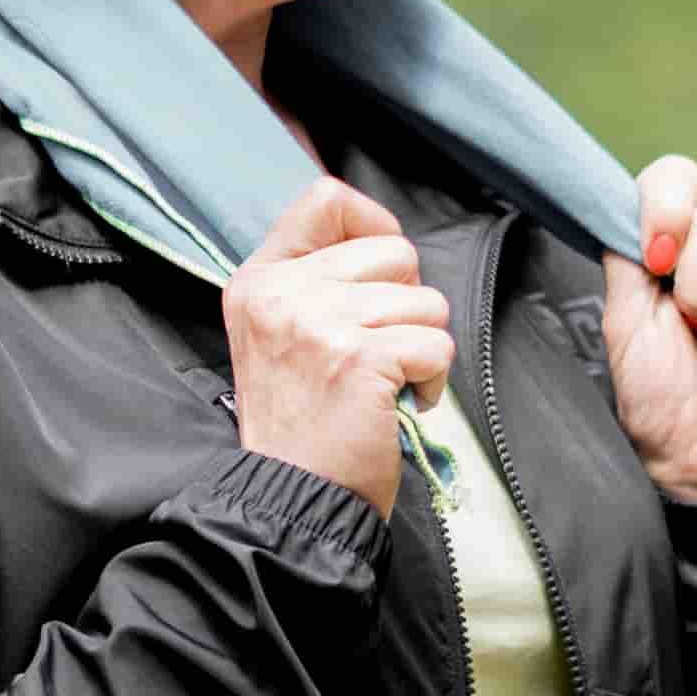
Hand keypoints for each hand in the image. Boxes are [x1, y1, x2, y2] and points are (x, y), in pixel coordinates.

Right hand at [230, 175, 457, 515]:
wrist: (292, 497)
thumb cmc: (302, 423)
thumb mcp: (280, 334)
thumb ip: (316, 281)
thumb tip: (385, 242)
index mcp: (260, 279)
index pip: (325, 198)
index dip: (373, 225)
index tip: (380, 275)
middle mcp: (282, 293)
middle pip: (394, 250)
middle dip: (408, 301)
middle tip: (380, 348)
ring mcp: (318, 323)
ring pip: (426, 300)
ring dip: (422, 345)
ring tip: (387, 383)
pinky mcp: (360, 358)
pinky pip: (436, 342)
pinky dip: (433, 378)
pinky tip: (401, 402)